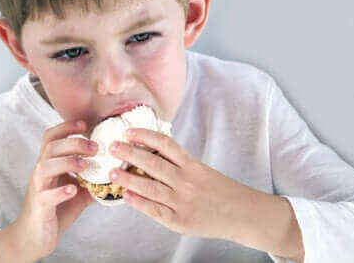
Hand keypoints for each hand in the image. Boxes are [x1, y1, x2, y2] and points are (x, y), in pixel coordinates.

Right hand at [13, 120, 97, 260]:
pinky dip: (60, 191)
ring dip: (67, 162)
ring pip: (45, 167)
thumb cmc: (55, 211)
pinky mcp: (40, 207)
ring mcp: (39, 190)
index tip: (85, 124)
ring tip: (85, 165)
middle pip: (50, 148)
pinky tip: (74, 189)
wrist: (34, 238)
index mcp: (49, 165)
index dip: (66, 127)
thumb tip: (116, 173)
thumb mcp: (77, 192)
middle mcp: (41, 173)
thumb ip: (92, 181)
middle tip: (95, 148)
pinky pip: (47, 196)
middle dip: (73, 143)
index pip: (51, 138)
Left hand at [108, 128, 252, 239]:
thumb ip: (178, 162)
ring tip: (111, 172)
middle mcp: (186, 181)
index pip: (165, 145)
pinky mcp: (179, 221)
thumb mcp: (201, 170)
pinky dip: (139, 203)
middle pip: (153, 164)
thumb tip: (149, 149)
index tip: (129, 132)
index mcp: (192, 165)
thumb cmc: (219, 190)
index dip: (145, 136)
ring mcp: (182, 201)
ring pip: (150, 187)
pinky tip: (126, 196)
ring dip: (128, 178)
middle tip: (112, 147)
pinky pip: (155, 210)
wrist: (242, 214)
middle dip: (130, 154)